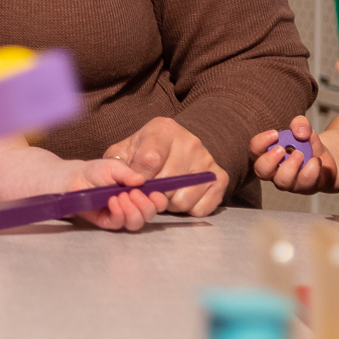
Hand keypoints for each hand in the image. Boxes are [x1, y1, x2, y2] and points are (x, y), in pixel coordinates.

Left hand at [65, 157, 158, 230]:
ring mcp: (121, 215)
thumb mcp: (113, 167)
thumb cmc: (95, 171)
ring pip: (136, 223)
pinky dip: (118, 213)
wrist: (74, 179)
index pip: (157, 201)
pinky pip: (119, 223)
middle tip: (134, 193)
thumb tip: (142, 180)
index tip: (154, 193)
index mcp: (139, 192)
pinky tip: (112, 201)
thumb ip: (128, 173)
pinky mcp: (108, 222)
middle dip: (146, 205)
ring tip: (121, 196)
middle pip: (150, 215)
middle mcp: (133, 205)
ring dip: (132, 211)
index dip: (159, 200)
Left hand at [103, 116, 227, 215]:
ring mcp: (207, 160)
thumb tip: (124, 184)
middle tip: (150, 190)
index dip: (139, 180)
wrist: (180, 145)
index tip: (135, 185)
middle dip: (153, 194)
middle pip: (167, 184)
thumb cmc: (147, 149)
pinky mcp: (220, 178)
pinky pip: (201, 209)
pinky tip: (181, 196)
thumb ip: (117, 164)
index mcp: (163, 129)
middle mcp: (190, 142)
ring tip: (165, 192)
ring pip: (182, 201)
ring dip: (169, 204)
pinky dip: (188, 210)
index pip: (149, 161)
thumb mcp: (126, 149)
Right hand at [249, 116, 338, 192]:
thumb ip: (300, 124)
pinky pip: (304, 183)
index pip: (255, 148)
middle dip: (270, 160)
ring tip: (300, 154)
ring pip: (282, 181)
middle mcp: (274, 170)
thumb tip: (299, 133)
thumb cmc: (307, 146)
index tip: (275, 134)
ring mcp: (288, 181)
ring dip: (291, 166)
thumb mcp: (304, 129)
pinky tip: (316, 161)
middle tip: (282, 149)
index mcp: (268, 153)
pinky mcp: (303, 188)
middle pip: (261, 170)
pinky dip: (312, 169)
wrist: (325, 161)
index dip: (261, 142)